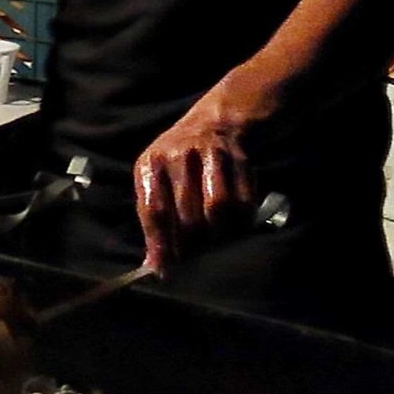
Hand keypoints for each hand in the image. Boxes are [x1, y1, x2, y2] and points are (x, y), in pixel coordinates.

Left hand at [131, 85, 268, 272]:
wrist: (215, 122)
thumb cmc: (177, 162)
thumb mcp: (155, 179)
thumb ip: (153, 220)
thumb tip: (154, 265)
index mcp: (150, 163)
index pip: (153, 211)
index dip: (160, 245)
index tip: (163, 271)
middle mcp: (177, 157)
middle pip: (187, 216)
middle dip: (191, 246)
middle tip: (193, 258)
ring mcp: (210, 156)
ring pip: (217, 211)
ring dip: (218, 235)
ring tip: (214, 242)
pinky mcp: (240, 160)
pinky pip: (243, 203)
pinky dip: (241, 223)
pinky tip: (234, 227)